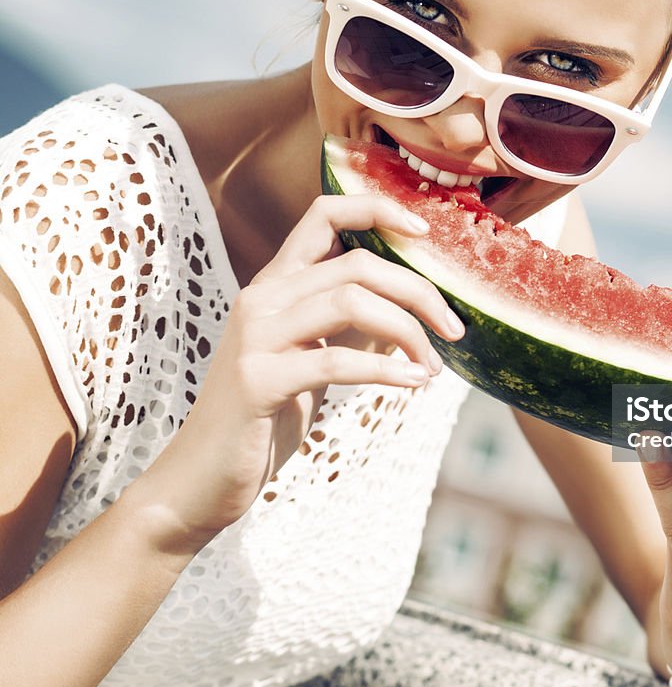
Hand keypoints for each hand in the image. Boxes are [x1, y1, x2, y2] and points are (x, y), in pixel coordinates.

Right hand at [129, 194, 463, 553]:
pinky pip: (335, 361)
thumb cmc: (267, 414)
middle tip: (454, 329)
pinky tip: (414, 384)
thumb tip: (419, 311)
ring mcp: (255, 336)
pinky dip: (386, 370)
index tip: (424, 231)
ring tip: (433, 365)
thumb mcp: (316, 358)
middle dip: (419, 292)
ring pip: (351, 301)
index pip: (324, 213)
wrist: (202, 477)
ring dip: (408, 331)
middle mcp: (262, 298)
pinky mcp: (257, 381)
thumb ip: (357, 327)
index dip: (377, 209)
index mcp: (277, 283)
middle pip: (358, 263)